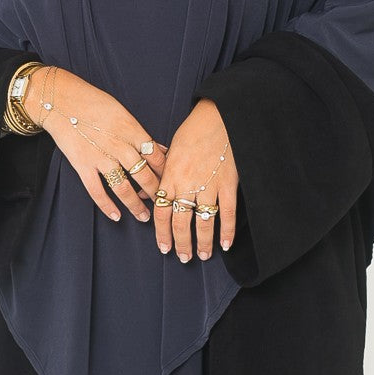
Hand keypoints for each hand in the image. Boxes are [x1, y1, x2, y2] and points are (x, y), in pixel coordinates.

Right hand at [27, 66, 166, 223]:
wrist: (62, 100)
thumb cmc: (93, 102)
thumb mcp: (123, 112)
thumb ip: (141, 133)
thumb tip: (160, 148)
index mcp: (132, 130)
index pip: (156, 158)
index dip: (166, 174)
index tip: (170, 184)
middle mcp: (119, 146)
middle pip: (144, 176)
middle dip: (156, 194)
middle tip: (163, 206)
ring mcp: (100, 157)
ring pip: (123, 188)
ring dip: (135, 205)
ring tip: (143, 217)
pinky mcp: (83, 165)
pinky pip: (97, 191)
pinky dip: (107, 206)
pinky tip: (116, 216)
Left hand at [153, 99, 237, 262]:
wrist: (219, 117)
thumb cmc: (193, 132)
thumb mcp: (169, 151)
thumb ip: (158, 176)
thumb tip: (145, 195)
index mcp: (170, 177)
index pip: (161, 212)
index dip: (162, 233)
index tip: (164, 247)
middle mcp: (187, 185)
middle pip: (181, 222)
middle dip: (181, 243)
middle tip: (183, 258)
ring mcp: (208, 185)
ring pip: (203, 222)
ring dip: (203, 242)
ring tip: (204, 255)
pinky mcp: (228, 183)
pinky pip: (228, 212)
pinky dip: (227, 230)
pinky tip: (226, 244)